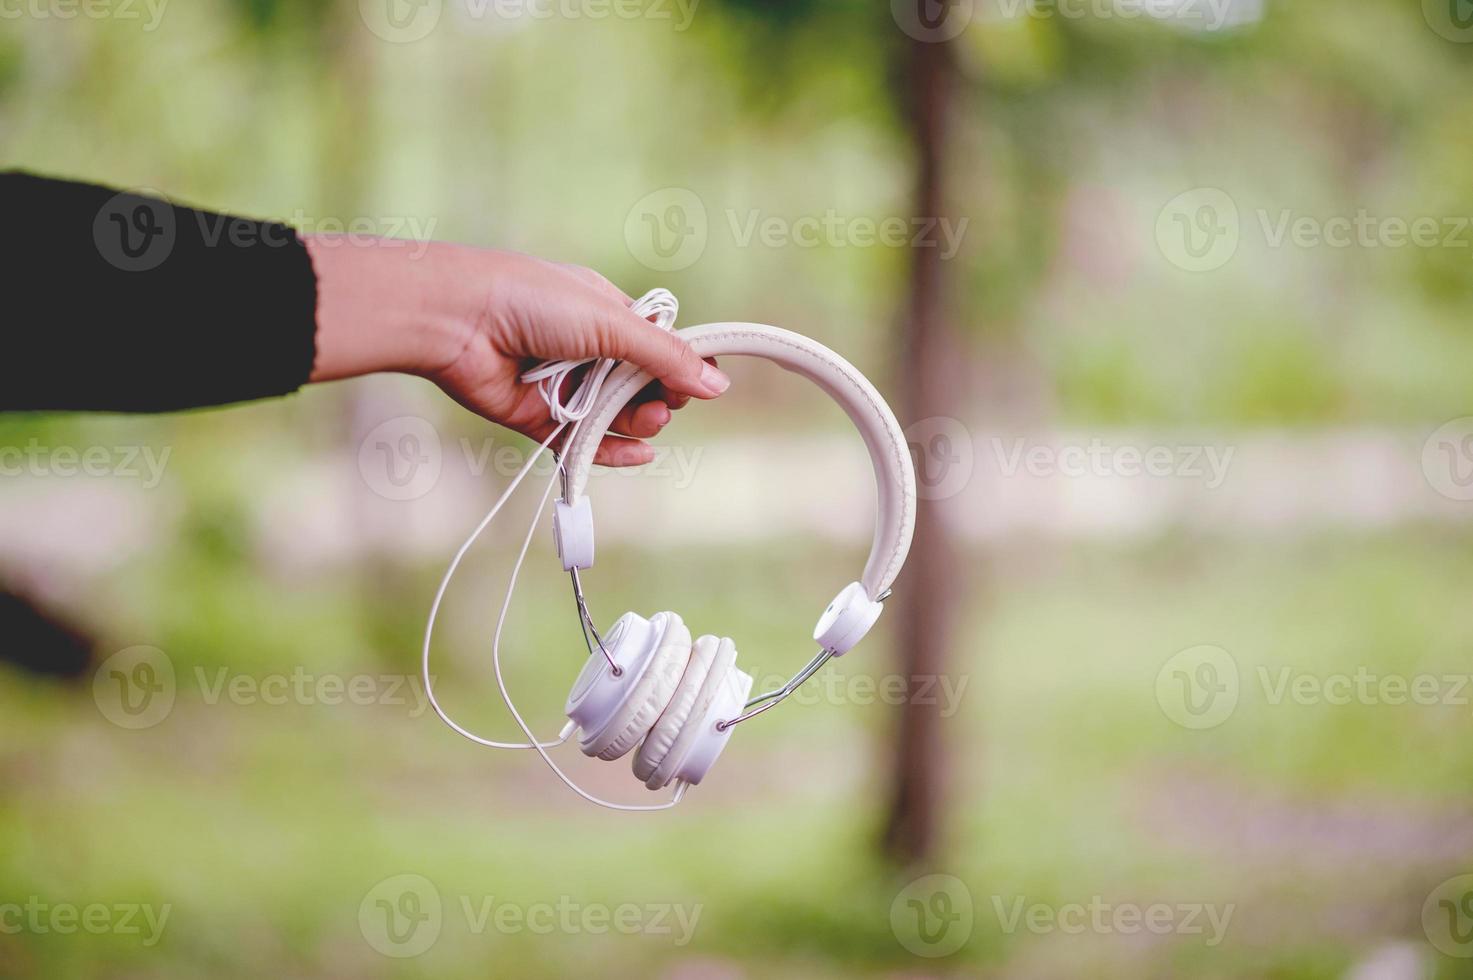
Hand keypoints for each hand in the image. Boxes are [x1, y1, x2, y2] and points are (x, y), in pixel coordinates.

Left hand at [304, 236, 728, 464]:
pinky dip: (612, 450)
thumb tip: (717, 384)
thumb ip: (664, 356)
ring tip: (649, 421)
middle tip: (665, 404)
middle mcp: (584, 348)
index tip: (699, 383)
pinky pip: (582, 442)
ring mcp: (562, 384)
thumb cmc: (530, 301)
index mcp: (604, 311)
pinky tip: (640, 454)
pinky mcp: (538, 417)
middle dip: (659, 398)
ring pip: (614, 416)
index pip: (656, 345)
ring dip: (638, 422)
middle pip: (640, 386)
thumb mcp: (610, 321)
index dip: (678, 366)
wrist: (456, 320)